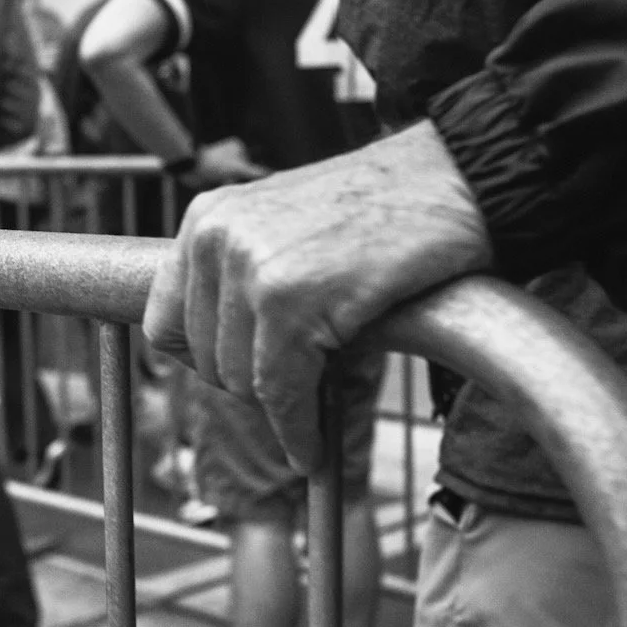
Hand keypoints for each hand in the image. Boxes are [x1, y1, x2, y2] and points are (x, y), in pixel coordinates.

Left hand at [144, 123, 492, 472]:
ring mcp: (251, 267)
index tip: (243, 377)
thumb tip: (218, 359)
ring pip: (242, 384)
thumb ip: (243, 273)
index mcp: (208, 218)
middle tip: (302, 386)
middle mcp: (217, 237)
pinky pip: (282, 395)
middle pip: (206, 362)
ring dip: (284, 409)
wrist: (460, 178)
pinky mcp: (292, 300)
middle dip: (254, 386)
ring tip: (323, 393)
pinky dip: (300, 432)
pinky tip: (316, 447)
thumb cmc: (389, 209)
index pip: (165, 324)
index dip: (205, 364)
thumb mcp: (286, 226)